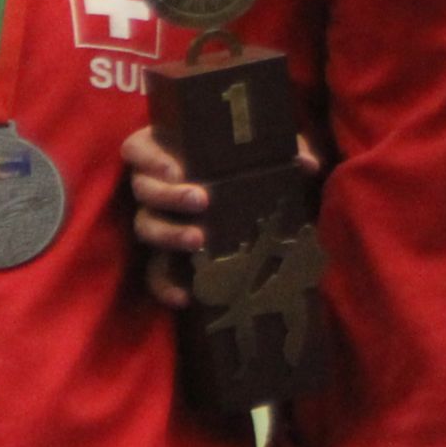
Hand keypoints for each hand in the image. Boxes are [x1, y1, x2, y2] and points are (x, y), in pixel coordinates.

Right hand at [124, 125, 321, 308]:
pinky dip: (165, 285)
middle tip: (201, 200)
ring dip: (170, 234)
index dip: (149, 158)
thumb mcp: (262, 155)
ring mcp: (157, 221)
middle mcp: (154, 188)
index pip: (137, 150)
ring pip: (146, 227)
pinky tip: (185, 296)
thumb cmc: (244, 166)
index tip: (176, 168)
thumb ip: (284, 151)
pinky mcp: (164, 255)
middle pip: (144, 190)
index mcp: (168, 154)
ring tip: (199, 239)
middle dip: (170, 196)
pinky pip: (155, 272)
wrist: (246, 201)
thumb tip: (308, 163)